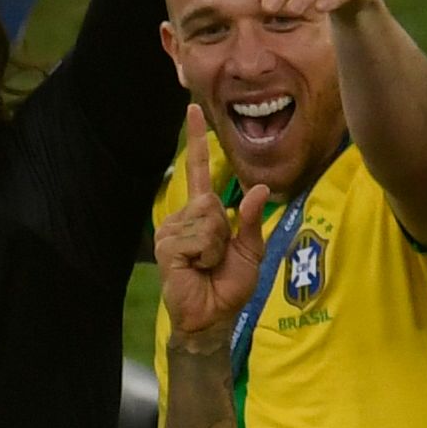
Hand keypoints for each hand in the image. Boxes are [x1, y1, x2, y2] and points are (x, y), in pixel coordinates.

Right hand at [156, 108, 270, 343]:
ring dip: (216, 246)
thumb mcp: (250, 251)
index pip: (200, 171)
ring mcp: (172, 230)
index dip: (198, 141)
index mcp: (203, 214)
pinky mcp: (167, 244)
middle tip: (217, 259)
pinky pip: (199, 237)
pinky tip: (197, 268)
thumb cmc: (228, 286)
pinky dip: (206, 255)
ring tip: (206, 265)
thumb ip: (251, 219)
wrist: (211, 317)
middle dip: (225, 232)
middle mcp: (184, 217)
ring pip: (207, 219)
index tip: (194, 110)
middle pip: (211, 202)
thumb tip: (259, 188)